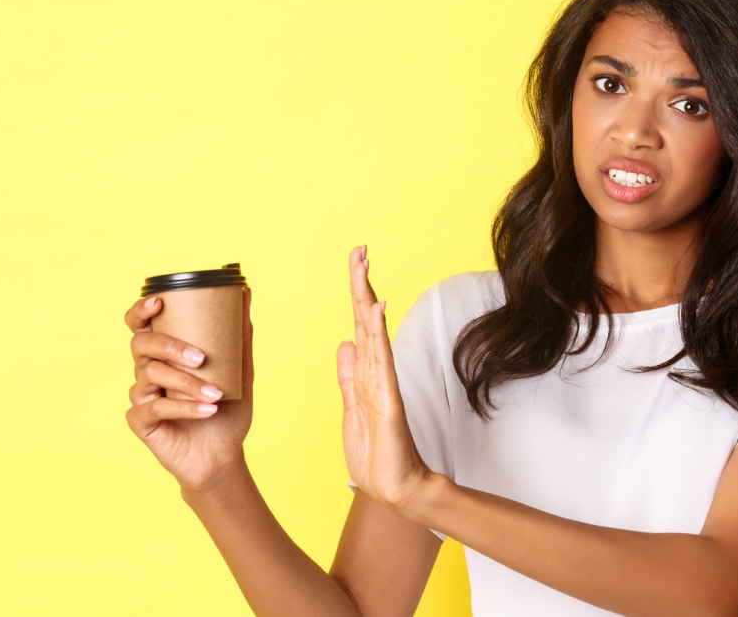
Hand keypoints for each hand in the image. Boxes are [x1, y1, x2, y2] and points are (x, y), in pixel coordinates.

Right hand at [124, 287, 254, 493]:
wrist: (222, 455)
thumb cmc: (227, 410)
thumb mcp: (240, 370)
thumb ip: (240, 334)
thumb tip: (245, 292)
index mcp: (165, 354)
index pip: (141, 325)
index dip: (141, 310)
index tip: (159, 301)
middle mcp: (148, 370)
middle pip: (142, 344)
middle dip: (170, 346)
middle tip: (201, 358)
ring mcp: (142, 395)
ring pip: (152, 375)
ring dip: (188, 383)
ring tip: (216, 395)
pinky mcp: (140, 421)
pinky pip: (155, 407)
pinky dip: (185, 407)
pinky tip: (208, 411)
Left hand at [336, 245, 432, 513]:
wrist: (394, 488)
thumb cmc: (376, 454)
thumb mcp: (351, 410)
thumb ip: (349, 377)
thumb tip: (344, 343)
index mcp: (366, 374)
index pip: (359, 325)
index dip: (356, 294)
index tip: (356, 263)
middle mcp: (377, 372)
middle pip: (367, 320)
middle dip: (362, 284)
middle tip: (359, 250)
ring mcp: (384, 384)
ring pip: (374, 332)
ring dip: (367, 299)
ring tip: (364, 268)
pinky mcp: (388, 401)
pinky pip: (381, 361)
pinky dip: (379, 334)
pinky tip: (377, 311)